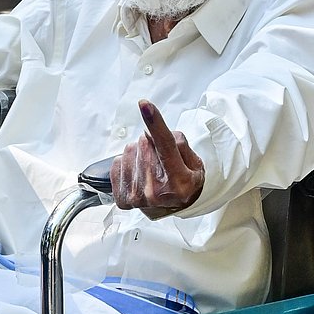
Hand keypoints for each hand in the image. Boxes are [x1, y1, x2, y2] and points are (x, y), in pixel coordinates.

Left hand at [110, 100, 204, 218]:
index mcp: (179, 181)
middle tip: (162, 158)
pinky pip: (118, 162)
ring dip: (140, 153)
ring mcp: (137, 196)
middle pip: (145, 143)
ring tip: (151, 168)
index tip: (145, 105)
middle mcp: (156, 191)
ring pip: (130, 150)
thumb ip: (178, 143)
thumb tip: (153, 131)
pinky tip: (140, 174)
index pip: (166, 146)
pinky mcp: (122, 198)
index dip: (155, 123)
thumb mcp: (195, 163)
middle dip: (152, 143)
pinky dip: (129, 163)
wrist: (176, 208)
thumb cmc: (186, 183)